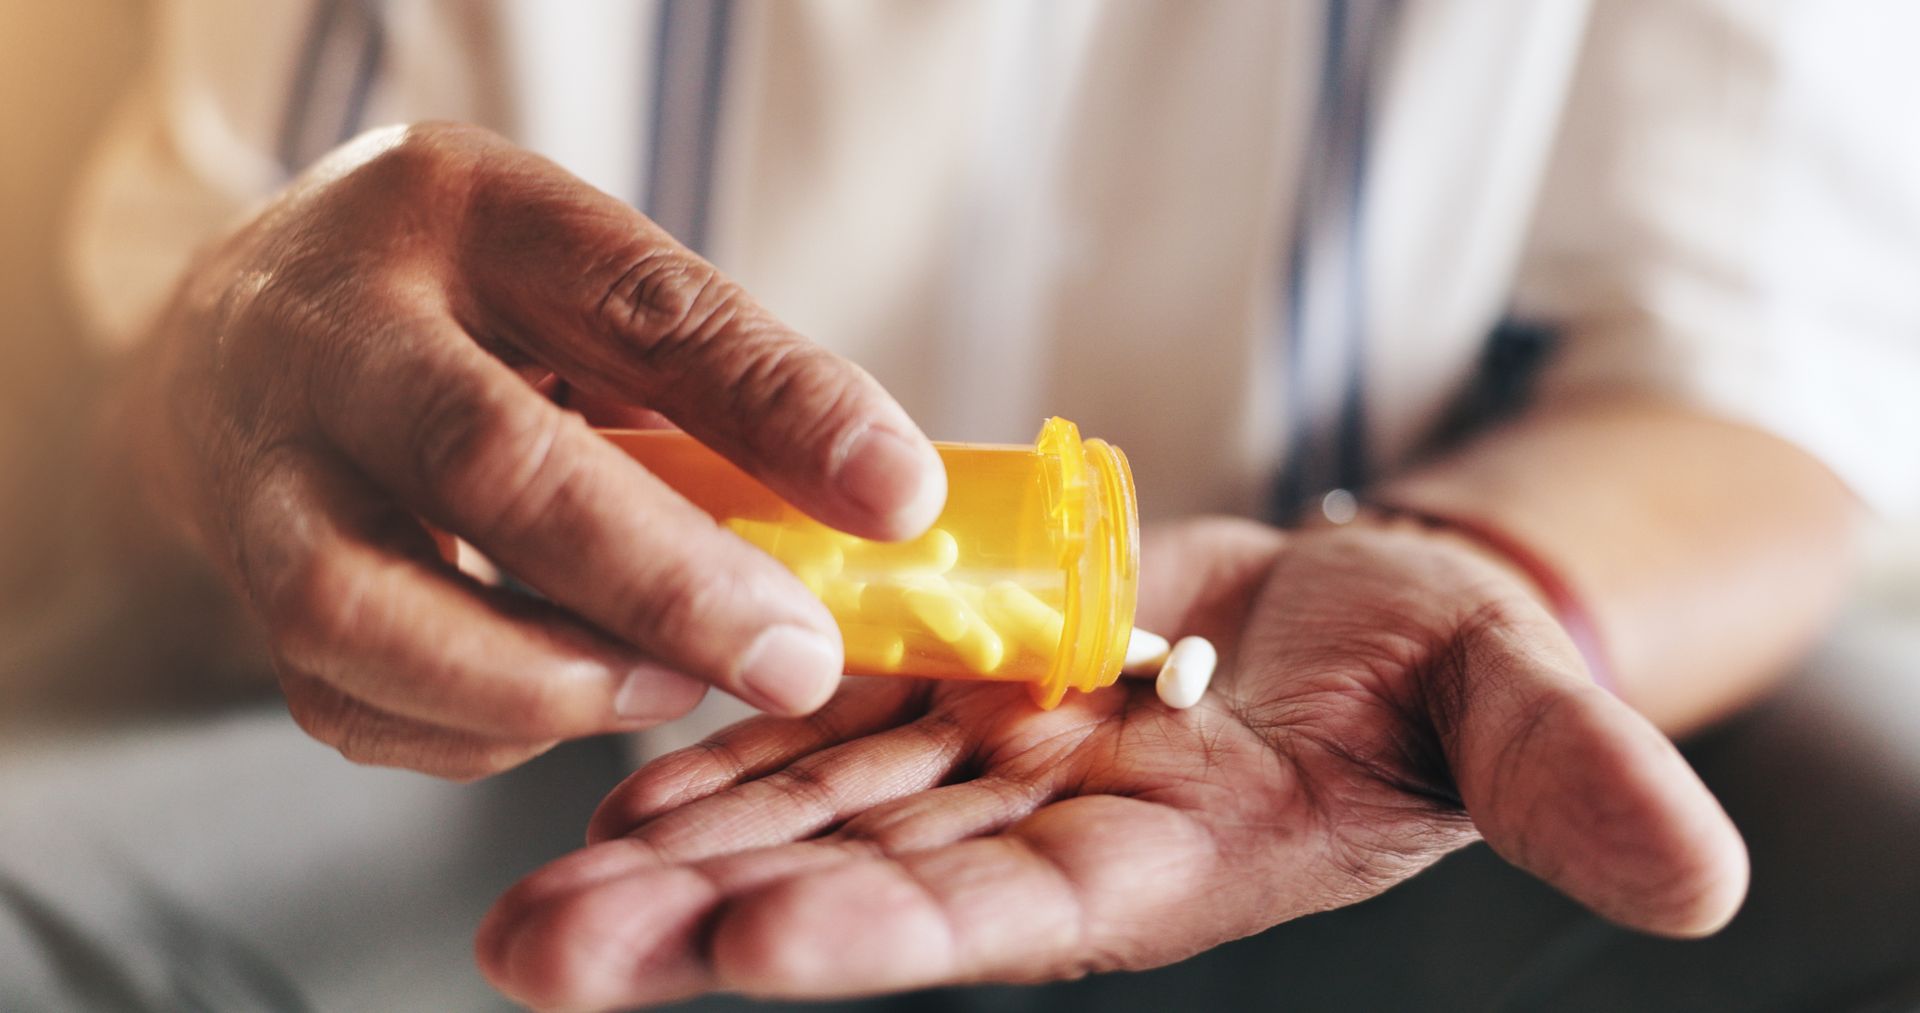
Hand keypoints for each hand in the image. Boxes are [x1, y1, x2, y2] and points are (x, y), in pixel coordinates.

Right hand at [110, 123, 944, 777]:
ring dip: (544, 681)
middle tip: (795, 660)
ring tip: (668, 686)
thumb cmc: (468, 305)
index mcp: (467, 213)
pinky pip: (349, 699)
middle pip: (487, 463)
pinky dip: (478, 730)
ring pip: (362, 608)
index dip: (778, 407)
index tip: (899, 498)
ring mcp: (261, 464)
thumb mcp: (583, 279)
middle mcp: (337, 329)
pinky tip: (564, 698)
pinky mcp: (241, 585)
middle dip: (664, 584)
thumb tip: (870, 516)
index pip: (638, 304)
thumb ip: (706, 380)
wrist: (248, 328)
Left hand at [477, 517, 1747, 1008]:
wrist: (1354, 610)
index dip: (893, 930)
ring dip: (673, 854)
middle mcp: (1045, 840)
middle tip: (551, 957)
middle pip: (865, 882)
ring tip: (531, 911)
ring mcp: (984, 770)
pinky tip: (608, 787)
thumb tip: (1697, 878)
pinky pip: (820, 723)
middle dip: (710, 921)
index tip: (756, 953)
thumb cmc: (1436, 667)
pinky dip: (720, 752)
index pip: (1019, 914)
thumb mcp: (1509, 707)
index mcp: (1167, 862)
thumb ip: (1565, 782)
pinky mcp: (946, 694)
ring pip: (810, 812)